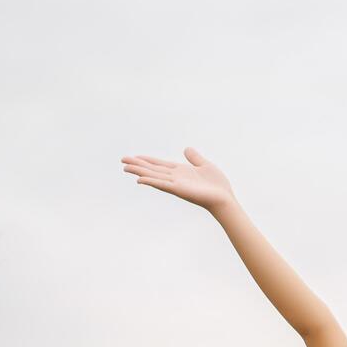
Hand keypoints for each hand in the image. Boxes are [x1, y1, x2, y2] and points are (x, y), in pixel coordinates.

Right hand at [120, 146, 236, 215]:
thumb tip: (186, 148)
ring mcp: (175, 184)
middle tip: (122, 160)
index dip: (147, 160)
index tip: (134, 156)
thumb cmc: (216, 185)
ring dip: (140, 172)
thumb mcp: (205, 165)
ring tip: (125, 168)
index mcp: (180, 171)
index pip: (159, 164)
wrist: (224, 198)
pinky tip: (140, 180)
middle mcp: (175, 177)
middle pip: (152, 170)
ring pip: (153, 176)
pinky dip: (151, 182)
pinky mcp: (178, 190)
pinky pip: (162, 184)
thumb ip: (195, 157)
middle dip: (138, 165)